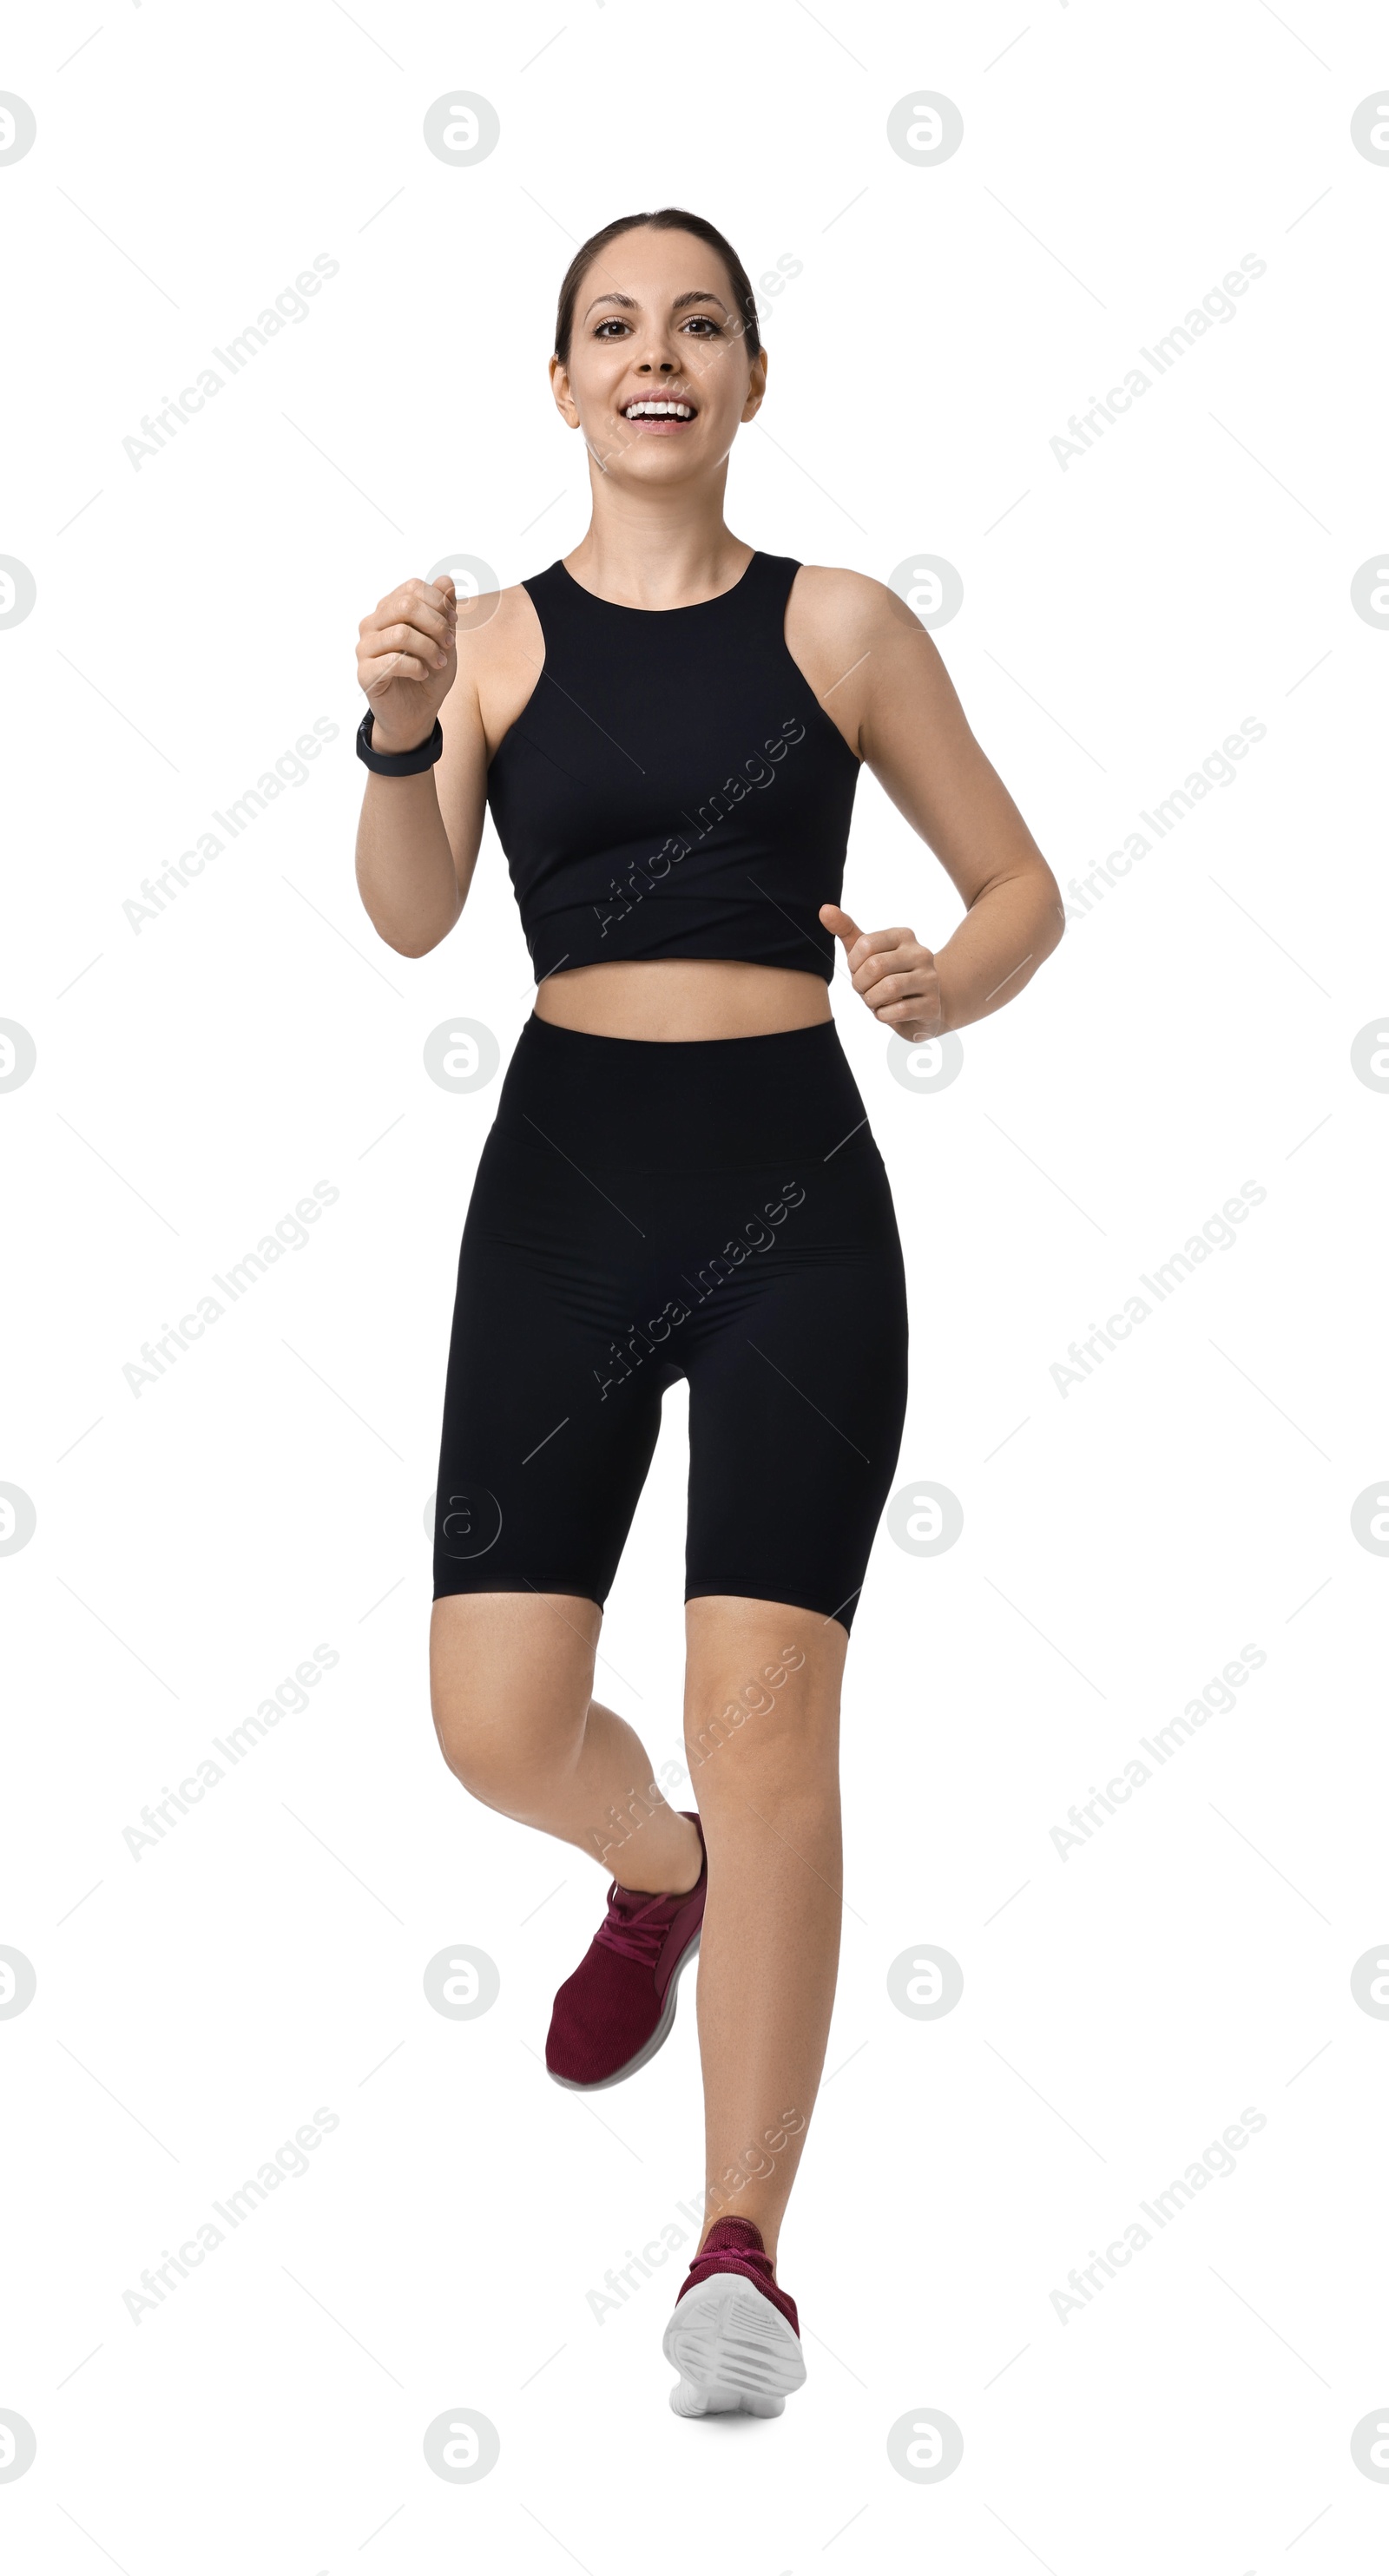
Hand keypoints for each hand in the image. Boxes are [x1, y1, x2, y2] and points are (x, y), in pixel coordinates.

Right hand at [356, 575, 457, 753]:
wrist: (416, 713)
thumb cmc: (428, 673)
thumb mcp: (443, 640)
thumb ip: (443, 610)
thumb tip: (447, 579)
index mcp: (389, 610)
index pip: (412, 588)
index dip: (439, 603)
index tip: (453, 623)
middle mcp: (373, 624)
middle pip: (406, 605)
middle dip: (436, 625)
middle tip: (449, 645)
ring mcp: (365, 648)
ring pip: (401, 633)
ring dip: (429, 648)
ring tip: (438, 662)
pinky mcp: (365, 673)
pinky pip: (393, 661)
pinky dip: (416, 667)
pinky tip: (422, 674)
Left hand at [820, 905, 942, 1040]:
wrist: (921, 1006)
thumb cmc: (888, 976)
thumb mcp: (866, 953)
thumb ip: (846, 930)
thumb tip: (824, 909)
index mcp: (904, 936)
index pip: (866, 944)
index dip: (853, 963)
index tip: (858, 971)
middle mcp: (921, 953)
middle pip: (876, 966)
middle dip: (861, 983)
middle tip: (864, 990)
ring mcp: (930, 979)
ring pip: (889, 988)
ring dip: (872, 1000)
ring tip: (875, 1001)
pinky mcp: (932, 1004)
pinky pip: (899, 1010)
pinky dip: (884, 1015)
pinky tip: (887, 1012)